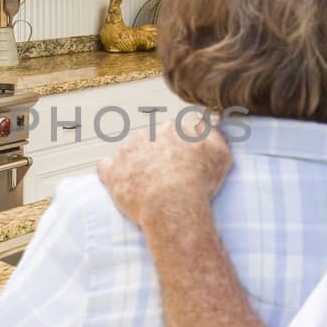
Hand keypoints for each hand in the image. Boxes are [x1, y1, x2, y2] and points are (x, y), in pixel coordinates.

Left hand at [97, 127, 231, 229]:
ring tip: (146, 186)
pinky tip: (119, 182)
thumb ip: (211, 132)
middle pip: (149, 142)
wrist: (173, 205)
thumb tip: (201, 122)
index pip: (170, 133)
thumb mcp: (220, 154)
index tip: (180, 164)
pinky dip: (111, 173)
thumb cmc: (199, 182)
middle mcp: (146, 135)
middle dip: (154, 155)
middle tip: (164, 177)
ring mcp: (126, 152)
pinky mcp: (112, 172)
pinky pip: (105, 167)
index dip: (176, 149)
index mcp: (170, 129)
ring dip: (135, 165)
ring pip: (129, 154)